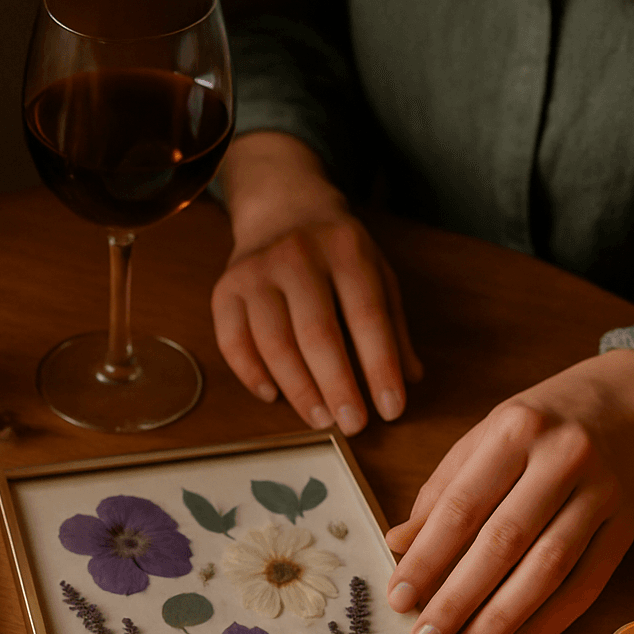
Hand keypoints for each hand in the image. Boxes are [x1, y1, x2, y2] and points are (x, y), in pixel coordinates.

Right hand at [213, 131, 420, 433]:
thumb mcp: (376, 272)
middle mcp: (297, 256)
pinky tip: (274, 396)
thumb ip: (392, 324)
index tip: (391, 409)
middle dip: (338, 387)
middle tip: (354, 425)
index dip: (380, 367)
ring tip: (320, 418)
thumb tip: (409, 378)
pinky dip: (253, 375)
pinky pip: (233, 342)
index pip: (367, 317)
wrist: (281, 207)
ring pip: (274, 343)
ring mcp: (255, 273)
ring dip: (299, 389)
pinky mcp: (225, 290)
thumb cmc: (335, 251)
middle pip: (317, 334)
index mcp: (345, 249)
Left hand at [384, 350, 633, 633]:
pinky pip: (588, 580)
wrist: (625, 401)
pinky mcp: (628, 524)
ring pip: (547, 568)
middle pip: (503, 542)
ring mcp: (601, 492)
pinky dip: (553, 618)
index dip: (427, 558)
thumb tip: (397, 545)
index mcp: (514, 429)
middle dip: (458, 600)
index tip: (399, 599)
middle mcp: (562, 458)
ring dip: (502, 618)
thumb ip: (441, 492)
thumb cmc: (538, 424)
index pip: (461, 506)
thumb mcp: (483, 439)